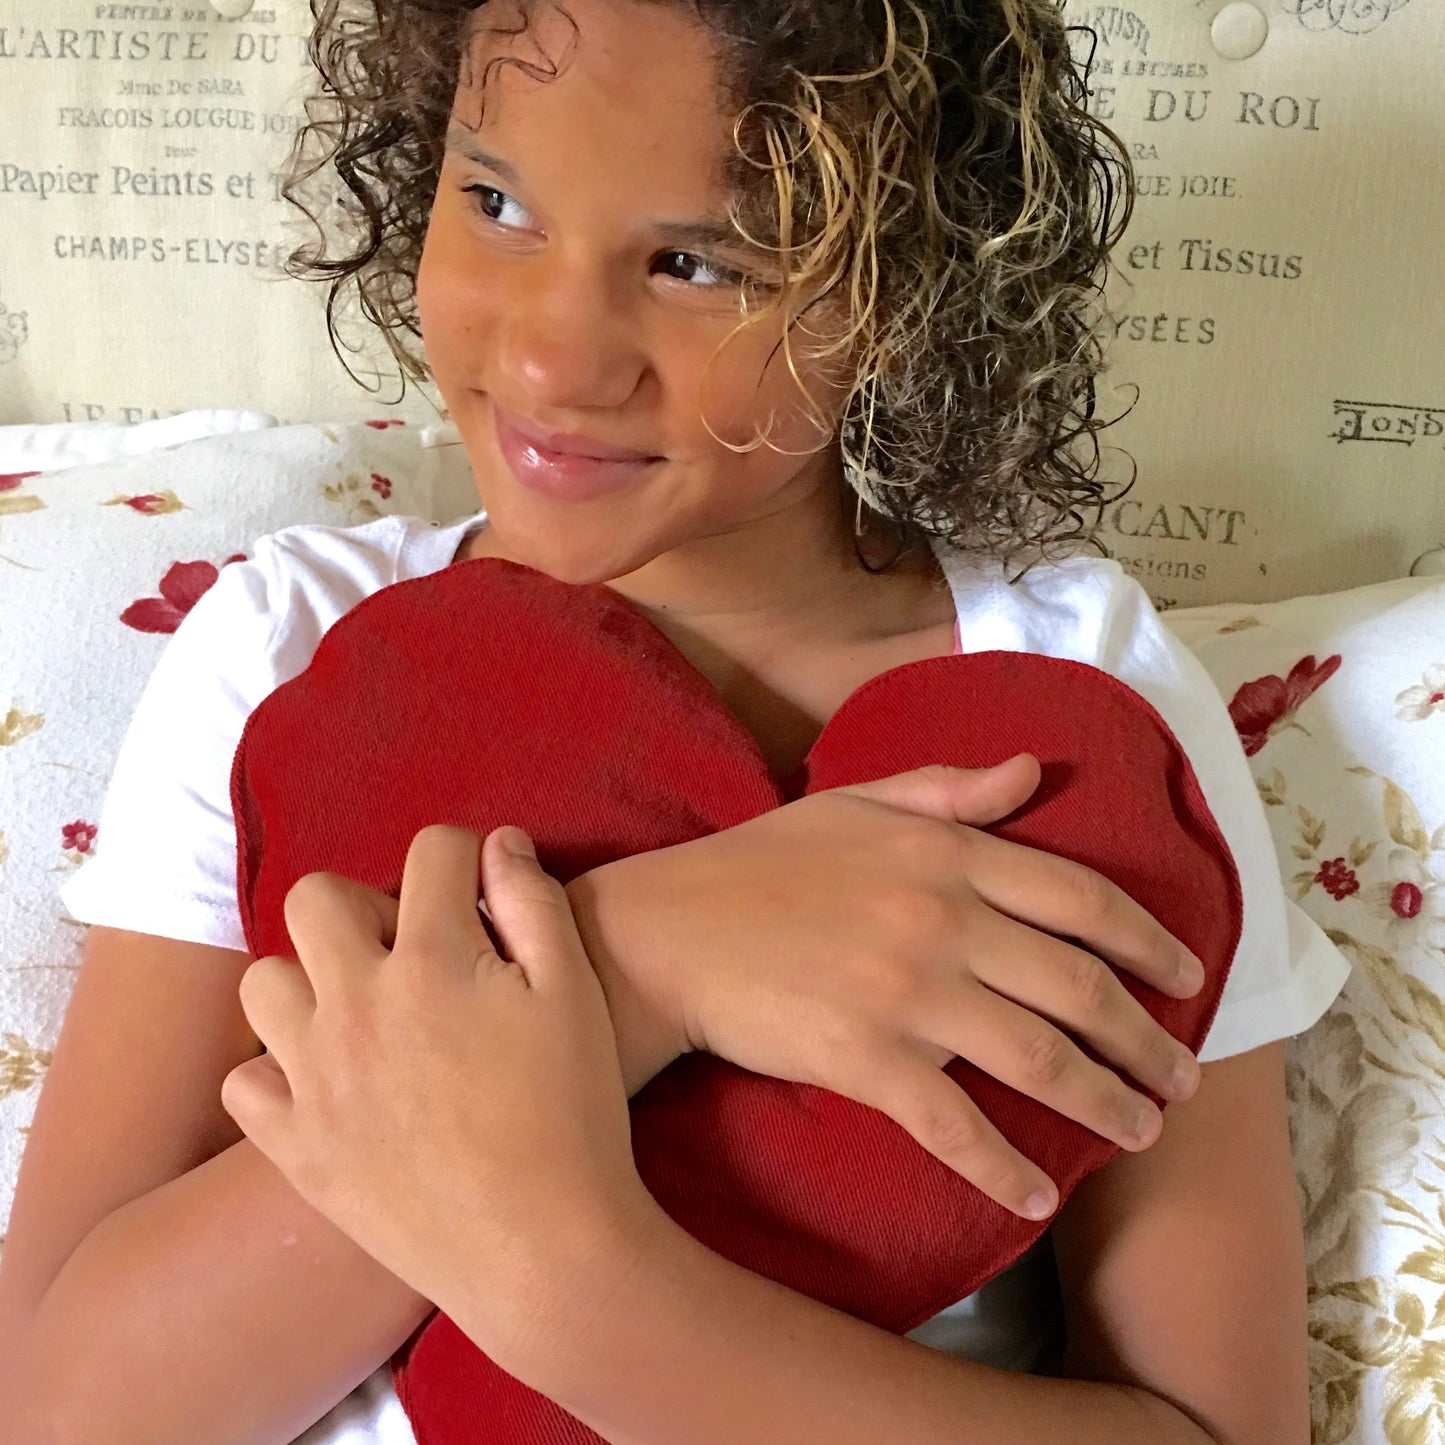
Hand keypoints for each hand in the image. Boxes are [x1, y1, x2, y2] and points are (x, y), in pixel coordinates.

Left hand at [219, 824, 661, 1371]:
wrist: (541, 1249)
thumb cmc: (573, 1114)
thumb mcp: (574, 993)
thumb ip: (534, 903)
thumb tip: (499, 844)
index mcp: (434, 958)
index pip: (432, 851)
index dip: (466, 856)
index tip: (482, 890)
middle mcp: (356, 1002)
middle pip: (316, 897)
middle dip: (363, 902)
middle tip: (410, 947)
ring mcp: (313, 1073)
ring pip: (264, 981)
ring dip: (309, 979)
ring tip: (362, 1010)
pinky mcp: (293, 1143)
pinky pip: (247, 1079)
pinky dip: (278, 1071)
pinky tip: (330, 1083)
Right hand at [567, 756, 1204, 1221]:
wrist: (668, 931)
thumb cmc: (761, 862)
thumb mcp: (856, 802)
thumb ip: (950, 789)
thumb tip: (1036, 772)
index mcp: (947, 854)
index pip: (1081, 898)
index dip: (1150, 941)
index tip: (1188, 977)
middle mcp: (943, 921)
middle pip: (1078, 988)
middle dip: (1146, 1040)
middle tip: (1183, 1079)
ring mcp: (908, 994)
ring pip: (1037, 1060)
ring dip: (1105, 1103)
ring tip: (1142, 1129)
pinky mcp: (866, 1060)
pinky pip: (956, 1126)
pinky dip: (1006, 1169)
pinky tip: (1039, 1197)